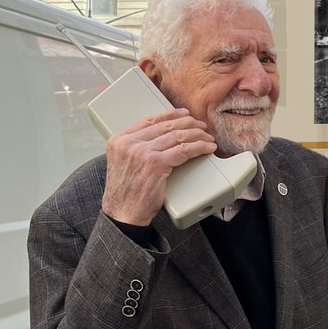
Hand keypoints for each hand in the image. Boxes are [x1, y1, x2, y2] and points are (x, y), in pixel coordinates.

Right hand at [101, 109, 216, 225]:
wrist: (123, 213)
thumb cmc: (126, 192)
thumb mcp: (124, 162)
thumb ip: (136, 147)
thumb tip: (162, 135)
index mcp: (119, 140)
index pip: (149, 120)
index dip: (171, 115)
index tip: (185, 114)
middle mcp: (129, 143)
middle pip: (166, 126)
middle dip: (188, 124)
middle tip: (201, 126)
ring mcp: (142, 153)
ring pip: (177, 136)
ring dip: (197, 135)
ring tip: (208, 138)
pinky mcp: (156, 164)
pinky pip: (183, 150)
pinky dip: (199, 147)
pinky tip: (207, 148)